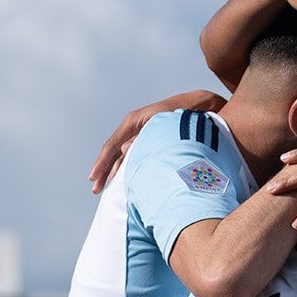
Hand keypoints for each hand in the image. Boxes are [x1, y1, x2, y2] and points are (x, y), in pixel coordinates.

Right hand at [89, 89, 226, 192]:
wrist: (203, 106)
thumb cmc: (186, 114)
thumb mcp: (166, 126)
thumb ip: (145, 138)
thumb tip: (123, 152)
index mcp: (135, 120)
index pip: (112, 145)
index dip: (102, 163)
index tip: (93, 178)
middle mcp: (134, 126)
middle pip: (113, 151)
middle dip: (104, 171)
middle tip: (95, 190)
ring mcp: (140, 132)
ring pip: (122, 154)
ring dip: (113, 171)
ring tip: (104, 189)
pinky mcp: (149, 138)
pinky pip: (132, 154)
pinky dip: (125, 167)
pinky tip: (122, 181)